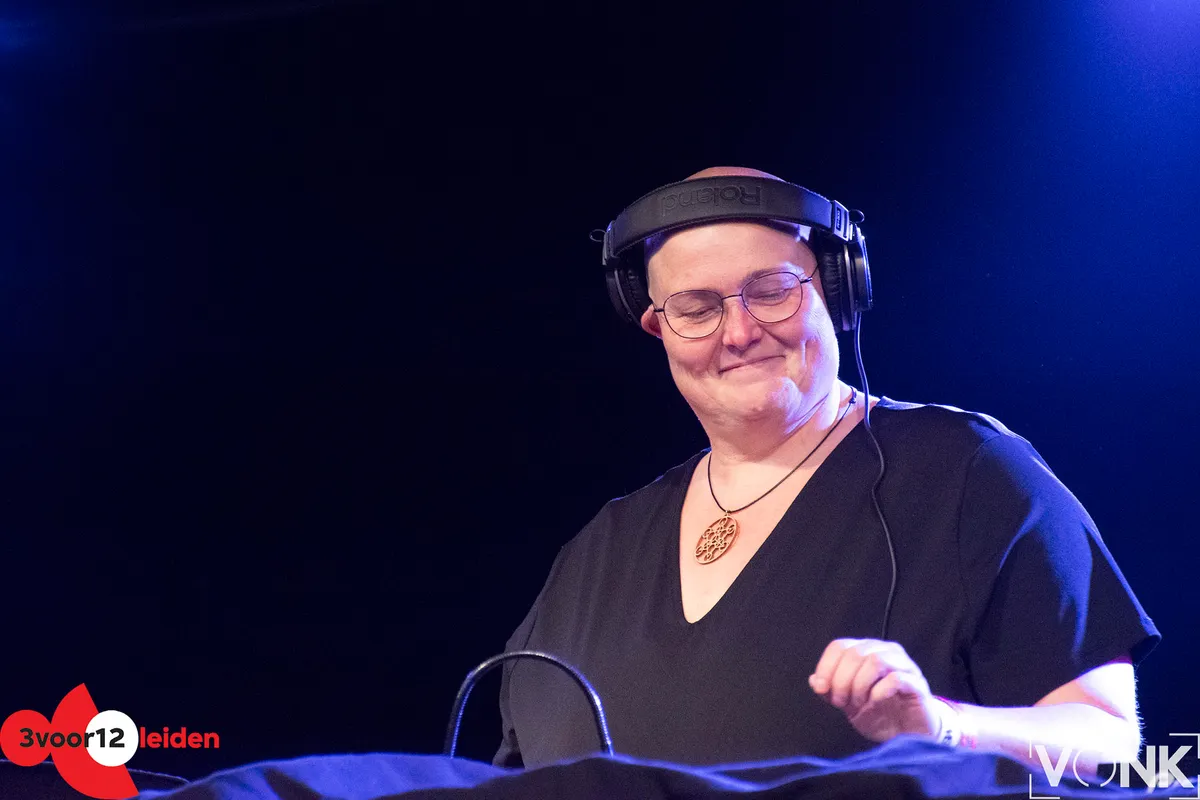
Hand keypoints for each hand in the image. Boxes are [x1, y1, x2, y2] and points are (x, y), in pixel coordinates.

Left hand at [808, 638, 940, 742]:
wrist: (910, 734)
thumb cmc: (880, 714)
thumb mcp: (848, 704)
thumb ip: (830, 691)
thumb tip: (814, 681)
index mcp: (867, 651)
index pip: (840, 646)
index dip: (826, 666)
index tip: (822, 689)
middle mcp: (886, 652)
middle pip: (854, 654)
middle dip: (841, 680)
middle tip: (841, 702)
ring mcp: (904, 666)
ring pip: (875, 661)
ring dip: (859, 684)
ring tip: (858, 703)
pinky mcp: (917, 684)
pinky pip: (895, 679)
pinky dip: (878, 692)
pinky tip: (874, 703)